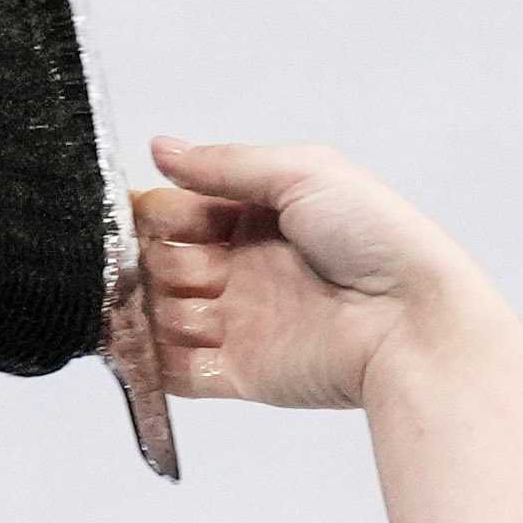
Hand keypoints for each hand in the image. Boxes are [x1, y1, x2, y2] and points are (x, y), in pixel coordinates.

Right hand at [129, 138, 504, 413]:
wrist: (411, 320)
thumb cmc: (377, 237)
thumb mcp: (302, 171)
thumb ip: (226, 165)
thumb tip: (162, 148)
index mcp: (260, 217)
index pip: (184, 211)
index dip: (153, 212)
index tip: (119, 211)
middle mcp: (246, 269)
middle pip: (167, 263)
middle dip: (140, 261)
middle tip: (117, 259)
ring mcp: (242, 323)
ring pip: (166, 316)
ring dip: (138, 310)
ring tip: (112, 301)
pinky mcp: (243, 374)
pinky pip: (183, 372)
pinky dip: (151, 363)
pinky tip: (126, 346)